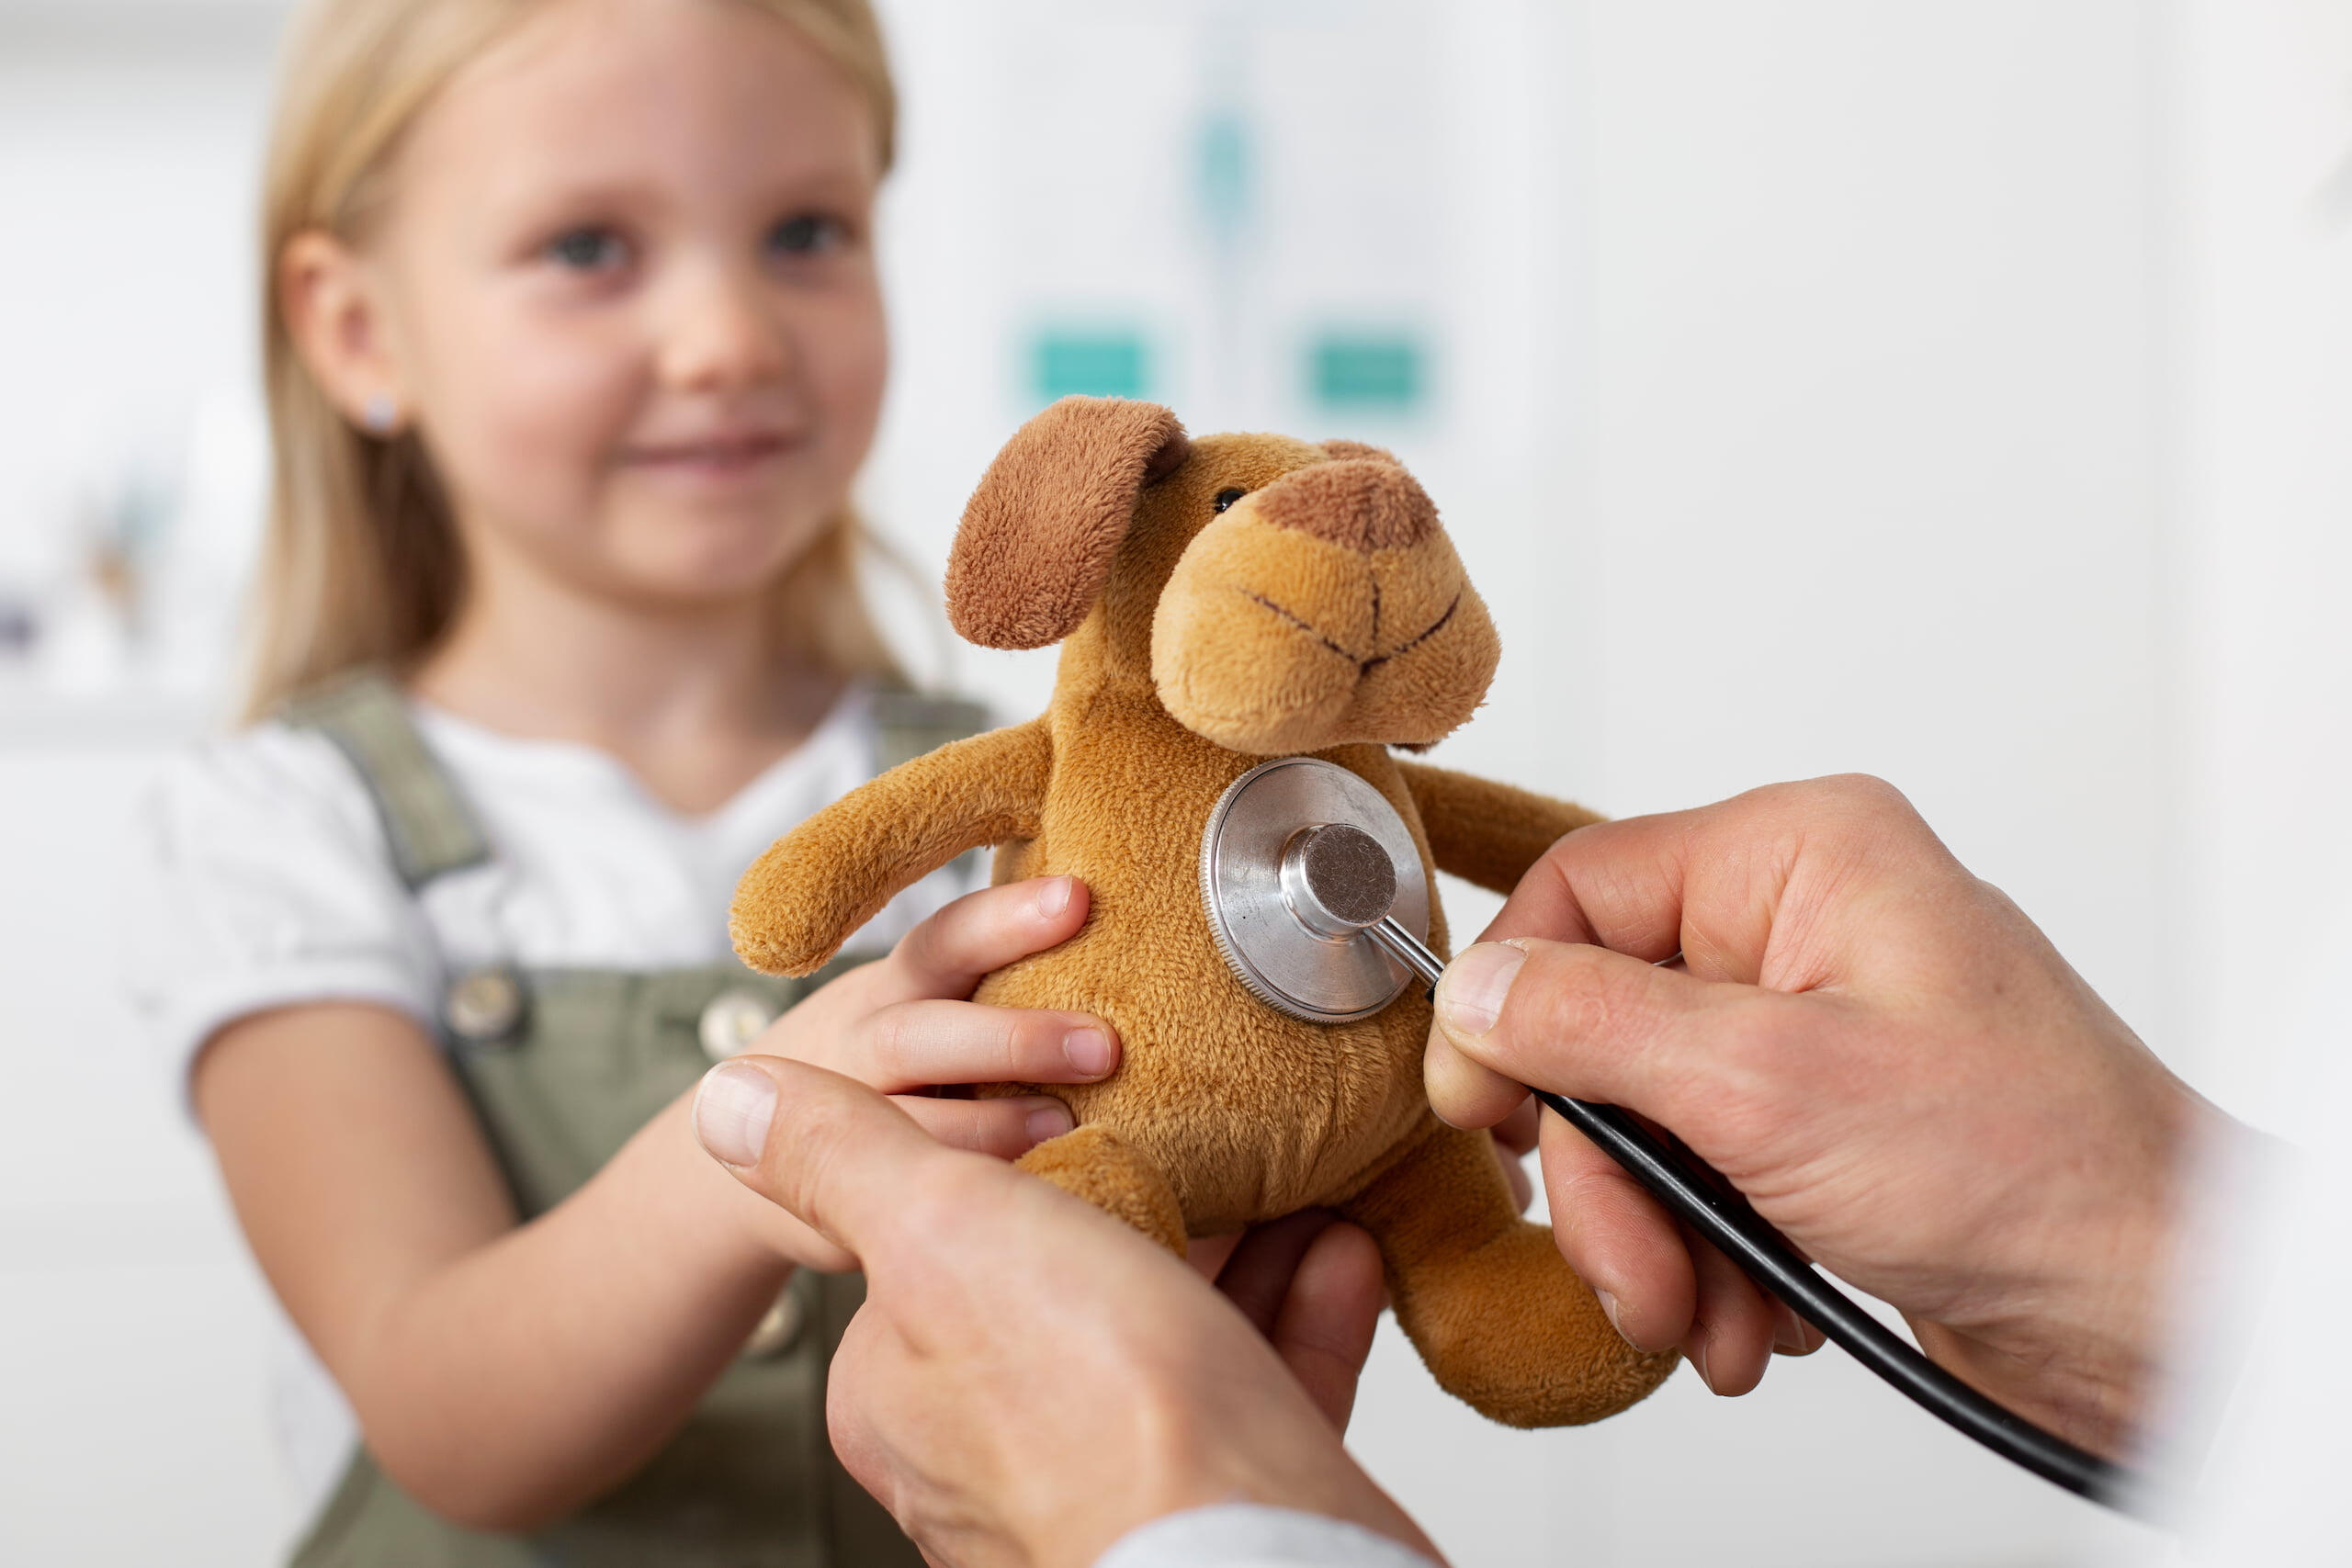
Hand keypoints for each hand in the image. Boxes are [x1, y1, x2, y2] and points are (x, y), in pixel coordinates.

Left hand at [693, 1058, 1433, 1567]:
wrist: (1248, 1564)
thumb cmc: (1099, 1414)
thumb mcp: (943, 1231)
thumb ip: (844, 1157)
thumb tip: (733, 1101)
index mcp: (907, 1387)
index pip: (949, 1238)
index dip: (1025, 1156)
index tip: (1088, 1091)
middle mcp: (997, 1446)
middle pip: (1075, 1277)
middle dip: (1153, 1196)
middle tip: (1212, 1122)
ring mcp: (1115, 1477)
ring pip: (1179, 1330)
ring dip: (1241, 1242)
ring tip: (1290, 1166)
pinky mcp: (1223, 1492)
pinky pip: (1263, 1382)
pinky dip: (1302, 1306)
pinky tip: (1337, 1248)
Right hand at [710, 876, 1119, 1268]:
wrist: (737, 1143)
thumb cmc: (882, 1058)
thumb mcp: (916, 1000)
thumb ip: (990, 979)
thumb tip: (1112, 929)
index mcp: (897, 987)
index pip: (947, 939)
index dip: (1008, 917)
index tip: (1078, 897)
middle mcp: (864, 1044)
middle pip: (923, 1030)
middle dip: (1014, 1037)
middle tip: (1104, 1045)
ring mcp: (846, 1122)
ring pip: (909, 1123)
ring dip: (990, 1129)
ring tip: (1069, 1129)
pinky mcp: (839, 1200)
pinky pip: (901, 1199)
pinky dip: (965, 1195)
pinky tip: (1039, 1201)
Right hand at [1424, 775, 2214, 1454]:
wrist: (2154, 1311)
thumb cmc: (2032, 1169)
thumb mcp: (1769, 1086)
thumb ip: (1594, 1027)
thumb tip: (1473, 993)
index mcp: (1797, 856)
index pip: (1581, 890)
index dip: (1511, 1005)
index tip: (1484, 1114)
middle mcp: (1800, 925)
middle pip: (1601, 1028)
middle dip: (1610, 1173)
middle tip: (1632, 1265)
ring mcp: (1809, 1027)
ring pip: (1643, 1116)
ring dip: (1656, 1234)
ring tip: (1708, 1313)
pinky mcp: (1819, 1118)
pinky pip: (1699, 1172)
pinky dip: (1708, 1252)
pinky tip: (1758, 1307)